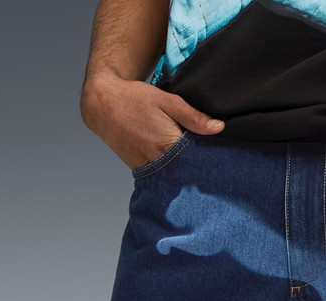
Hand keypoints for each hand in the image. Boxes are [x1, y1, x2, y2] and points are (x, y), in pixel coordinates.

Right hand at [81, 76, 224, 169]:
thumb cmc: (135, 99)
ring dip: (186, 172)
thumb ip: (194, 117)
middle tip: (215, 166)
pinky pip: (162, 176)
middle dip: (200, 168)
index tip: (223, 160)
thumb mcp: (167, 101)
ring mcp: (148, 169)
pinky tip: (180, 165)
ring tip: (198, 165)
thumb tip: (219, 128)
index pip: (198, 161)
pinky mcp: (141, 171)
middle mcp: (158, 163)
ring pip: (175, 176)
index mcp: (168, 146)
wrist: (103, 105)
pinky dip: (172, 172)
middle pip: (188, 172)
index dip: (211, 160)